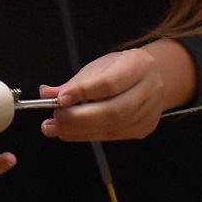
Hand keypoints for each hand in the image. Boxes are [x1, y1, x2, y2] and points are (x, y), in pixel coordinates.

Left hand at [41, 40, 197, 142]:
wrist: (154, 78)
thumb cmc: (122, 70)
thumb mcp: (99, 67)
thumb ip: (74, 83)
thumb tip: (46, 94)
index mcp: (138, 65)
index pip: (109, 83)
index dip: (83, 92)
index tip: (59, 99)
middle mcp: (149, 89)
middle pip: (113, 110)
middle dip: (78, 118)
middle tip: (54, 119)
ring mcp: (149, 112)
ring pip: (112, 126)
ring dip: (79, 130)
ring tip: (55, 128)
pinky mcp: (143, 128)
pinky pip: (113, 136)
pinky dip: (88, 135)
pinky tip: (70, 133)